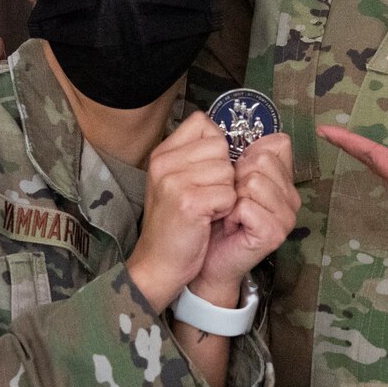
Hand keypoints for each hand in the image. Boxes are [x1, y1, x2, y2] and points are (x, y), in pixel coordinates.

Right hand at [127, 113, 237, 311]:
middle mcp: (164, 162)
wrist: (159, 263)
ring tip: (205, 209)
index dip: (216, 147)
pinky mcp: (189, 202)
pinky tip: (207, 220)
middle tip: (205, 197)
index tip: (206, 172)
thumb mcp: (175, 182)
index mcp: (162, 154)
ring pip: (228, 171)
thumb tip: (225, 137)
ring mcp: (174, 181)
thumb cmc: (175, 224)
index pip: (202, 123)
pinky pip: (229, 194)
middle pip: (221, 147)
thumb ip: (194, 156)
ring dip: (225, 194)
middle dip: (223, 174)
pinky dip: (225, 210)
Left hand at [192, 134, 299, 304]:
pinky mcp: (275, 233)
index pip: (278, 144)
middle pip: (262, 160)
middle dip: (236, 177)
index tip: (238, 178)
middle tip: (231, 200)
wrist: (208, 259)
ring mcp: (287, 216)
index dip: (249, 155)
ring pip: (254, 181)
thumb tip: (254, 137)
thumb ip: (245, 156)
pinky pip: (246, 206)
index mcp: (285, 180)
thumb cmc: (217, 218)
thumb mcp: (231, 179)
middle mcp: (292, 197)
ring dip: (232, 197)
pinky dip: (231, 214)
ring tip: (231, 213)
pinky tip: (232, 226)